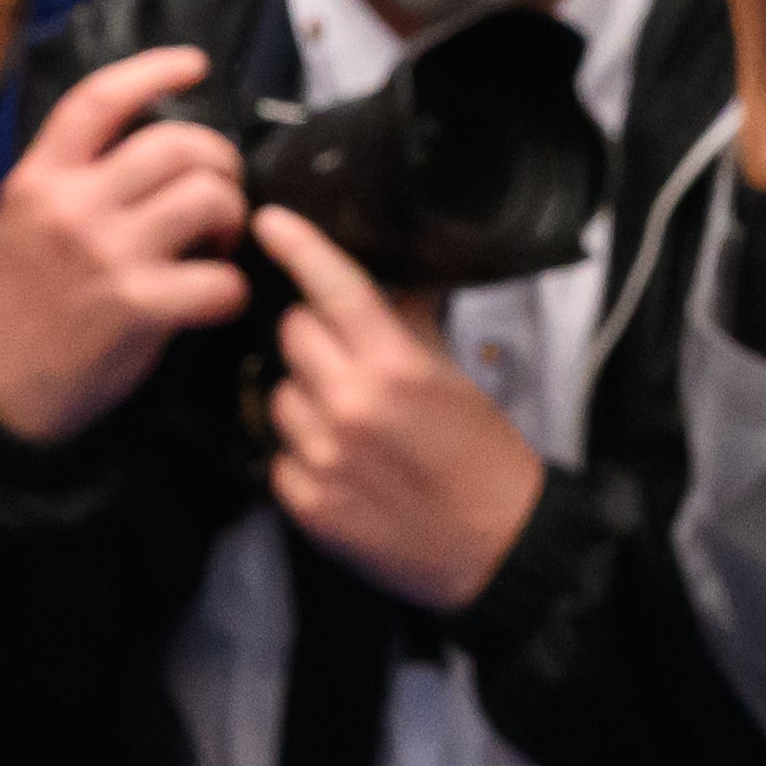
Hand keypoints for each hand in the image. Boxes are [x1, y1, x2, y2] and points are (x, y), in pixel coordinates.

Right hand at [0, 45, 247, 441]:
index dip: (154, 70)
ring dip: (232, 219)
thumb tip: (151, 145)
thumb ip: (71, 179)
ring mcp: (106, 255)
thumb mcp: (20, 221)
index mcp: (39, 178)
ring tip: (218, 245)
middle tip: (220, 195)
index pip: (99, 99)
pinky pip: (220, 280)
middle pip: (178, 144)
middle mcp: (72, 206)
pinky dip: (233, 289)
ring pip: (209, 198)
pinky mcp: (137, 307)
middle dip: (220, 163)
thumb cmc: (18, 304)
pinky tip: (218, 298)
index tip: (196, 63)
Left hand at [251, 209, 548, 611]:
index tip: (268, 219)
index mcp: (395, 366)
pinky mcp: (307, 504)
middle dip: (314, 336)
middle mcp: (350, 406)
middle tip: (346, 358)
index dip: (297, 246)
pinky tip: (340, 465)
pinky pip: (279, 454)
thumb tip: (378, 281)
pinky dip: (302, 455)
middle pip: (292, 333)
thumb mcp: (454, 376)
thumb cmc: (483, 453)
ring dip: (305, 398)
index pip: (331, 288)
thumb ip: (407, 324)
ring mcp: (323, 457)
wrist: (498, 546)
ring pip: (279, 393)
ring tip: (347, 422)